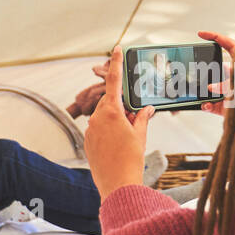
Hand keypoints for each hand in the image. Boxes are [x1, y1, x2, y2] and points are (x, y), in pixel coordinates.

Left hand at [85, 46, 153, 199]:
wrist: (117, 185)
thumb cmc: (130, 160)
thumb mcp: (140, 135)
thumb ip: (142, 118)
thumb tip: (146, 109)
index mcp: (111, 112)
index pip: (114, 81)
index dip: (116, 63)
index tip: (116, 49)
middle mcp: (96, 118)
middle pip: (111, 103)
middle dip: (123, 109)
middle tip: (135, 122)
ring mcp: (90, 131)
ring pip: (105, 118)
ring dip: (116, 123)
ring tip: (127, 141)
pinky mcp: (87, 142)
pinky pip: (99, 131)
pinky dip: (109, 134)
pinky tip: (118, 148)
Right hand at [197, 30, 234, 115]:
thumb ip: (227, 86)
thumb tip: (211, 87)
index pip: (229, 45)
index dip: (215, 37)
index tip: (200, 34)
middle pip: (216, 67)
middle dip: (205, 68)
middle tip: (195, 68)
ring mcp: (229, 92)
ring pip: (210, 86)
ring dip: (204, 89)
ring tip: (198, 90)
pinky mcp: (225, 107)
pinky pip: (211, 104)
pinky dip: (206, 105)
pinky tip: (205, 105)